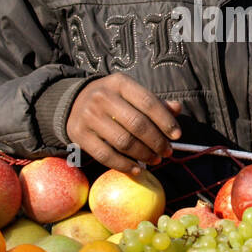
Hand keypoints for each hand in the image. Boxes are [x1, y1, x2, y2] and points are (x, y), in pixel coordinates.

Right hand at [65, 73, 182, 174]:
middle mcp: (102, 97)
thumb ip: (154, 102)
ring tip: (155, 160)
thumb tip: (177, 109)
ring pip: (123, 142)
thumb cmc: (112, 99)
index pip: (148, 102)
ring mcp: (88, 116)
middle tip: (167, 152)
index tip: (177, 135)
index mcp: (119, 83)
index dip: (165, 120)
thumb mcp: (130, 93)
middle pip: (137, 124)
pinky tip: (136, 169)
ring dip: (144, 155)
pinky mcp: (79, 135)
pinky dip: (124, 165)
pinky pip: (105, 155)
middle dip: (157, 142)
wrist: (74, 102)